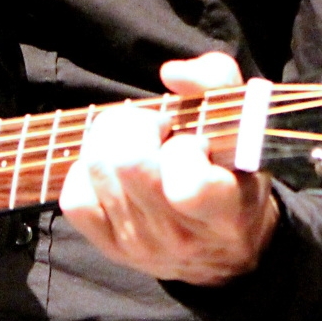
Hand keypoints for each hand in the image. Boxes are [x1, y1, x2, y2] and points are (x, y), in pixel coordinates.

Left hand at [60, 52, 278, 285]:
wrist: (226, 245)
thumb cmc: (236, 173)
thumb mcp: (246, 124)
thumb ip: (217, 81)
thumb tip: (171, 74)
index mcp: (225, 213)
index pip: (188, 187)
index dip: (183, 149)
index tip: (194, 140)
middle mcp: (180, 237)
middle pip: (129, 165)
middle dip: (138, 126)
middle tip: (158, 128)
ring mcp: (140, 246)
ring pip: (97, 170)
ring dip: (111, 140)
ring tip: (136, 142)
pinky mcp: (110, 247)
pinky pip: (75, 198)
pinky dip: (87, 171)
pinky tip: (113, 166)